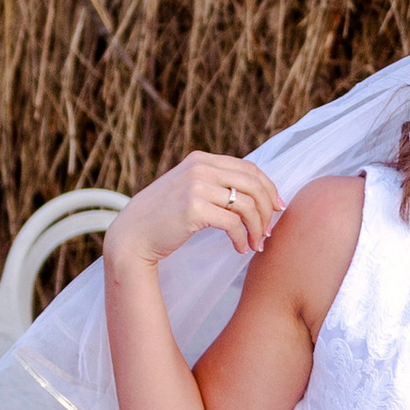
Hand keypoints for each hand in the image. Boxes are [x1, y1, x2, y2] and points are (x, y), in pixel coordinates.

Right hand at [103, 152, 283, 271]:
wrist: (131, 236)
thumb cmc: (162, 217)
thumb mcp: (188, 188)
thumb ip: (214, 183)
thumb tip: (255, 193)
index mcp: (201, 160)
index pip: (249, 169)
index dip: (269, 188)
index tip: (278, 208)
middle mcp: (200, 168)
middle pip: (254, 185)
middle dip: (268, 210)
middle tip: (269, 231)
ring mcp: (196, 187)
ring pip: (247, 205)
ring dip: (257, 228)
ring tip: (256, 244)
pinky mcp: (193, 209)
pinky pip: (233, 224)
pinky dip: (242, 238)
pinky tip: (240, 249)